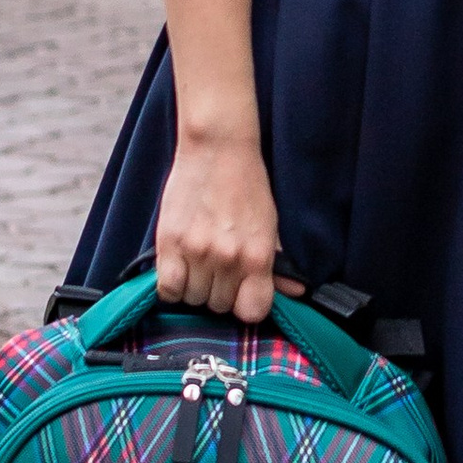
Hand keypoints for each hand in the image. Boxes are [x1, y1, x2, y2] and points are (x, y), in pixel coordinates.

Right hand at [155, 130, 281, 321]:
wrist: (217, 150)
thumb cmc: (247, 186)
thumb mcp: (270, 224)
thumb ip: (278, 263)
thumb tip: (296, 291)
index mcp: (258, 256)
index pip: (252, 312)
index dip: (245, 307)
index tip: (240, 295)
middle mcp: (228, 258)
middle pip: (218, 306)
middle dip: (218, 292)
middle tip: (217, 270)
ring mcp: (197, 252)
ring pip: (192, 298)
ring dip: (194, 287)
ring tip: (198, 264)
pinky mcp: (170, 243)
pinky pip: (167, 289)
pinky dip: (172, 285)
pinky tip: (179, 268)